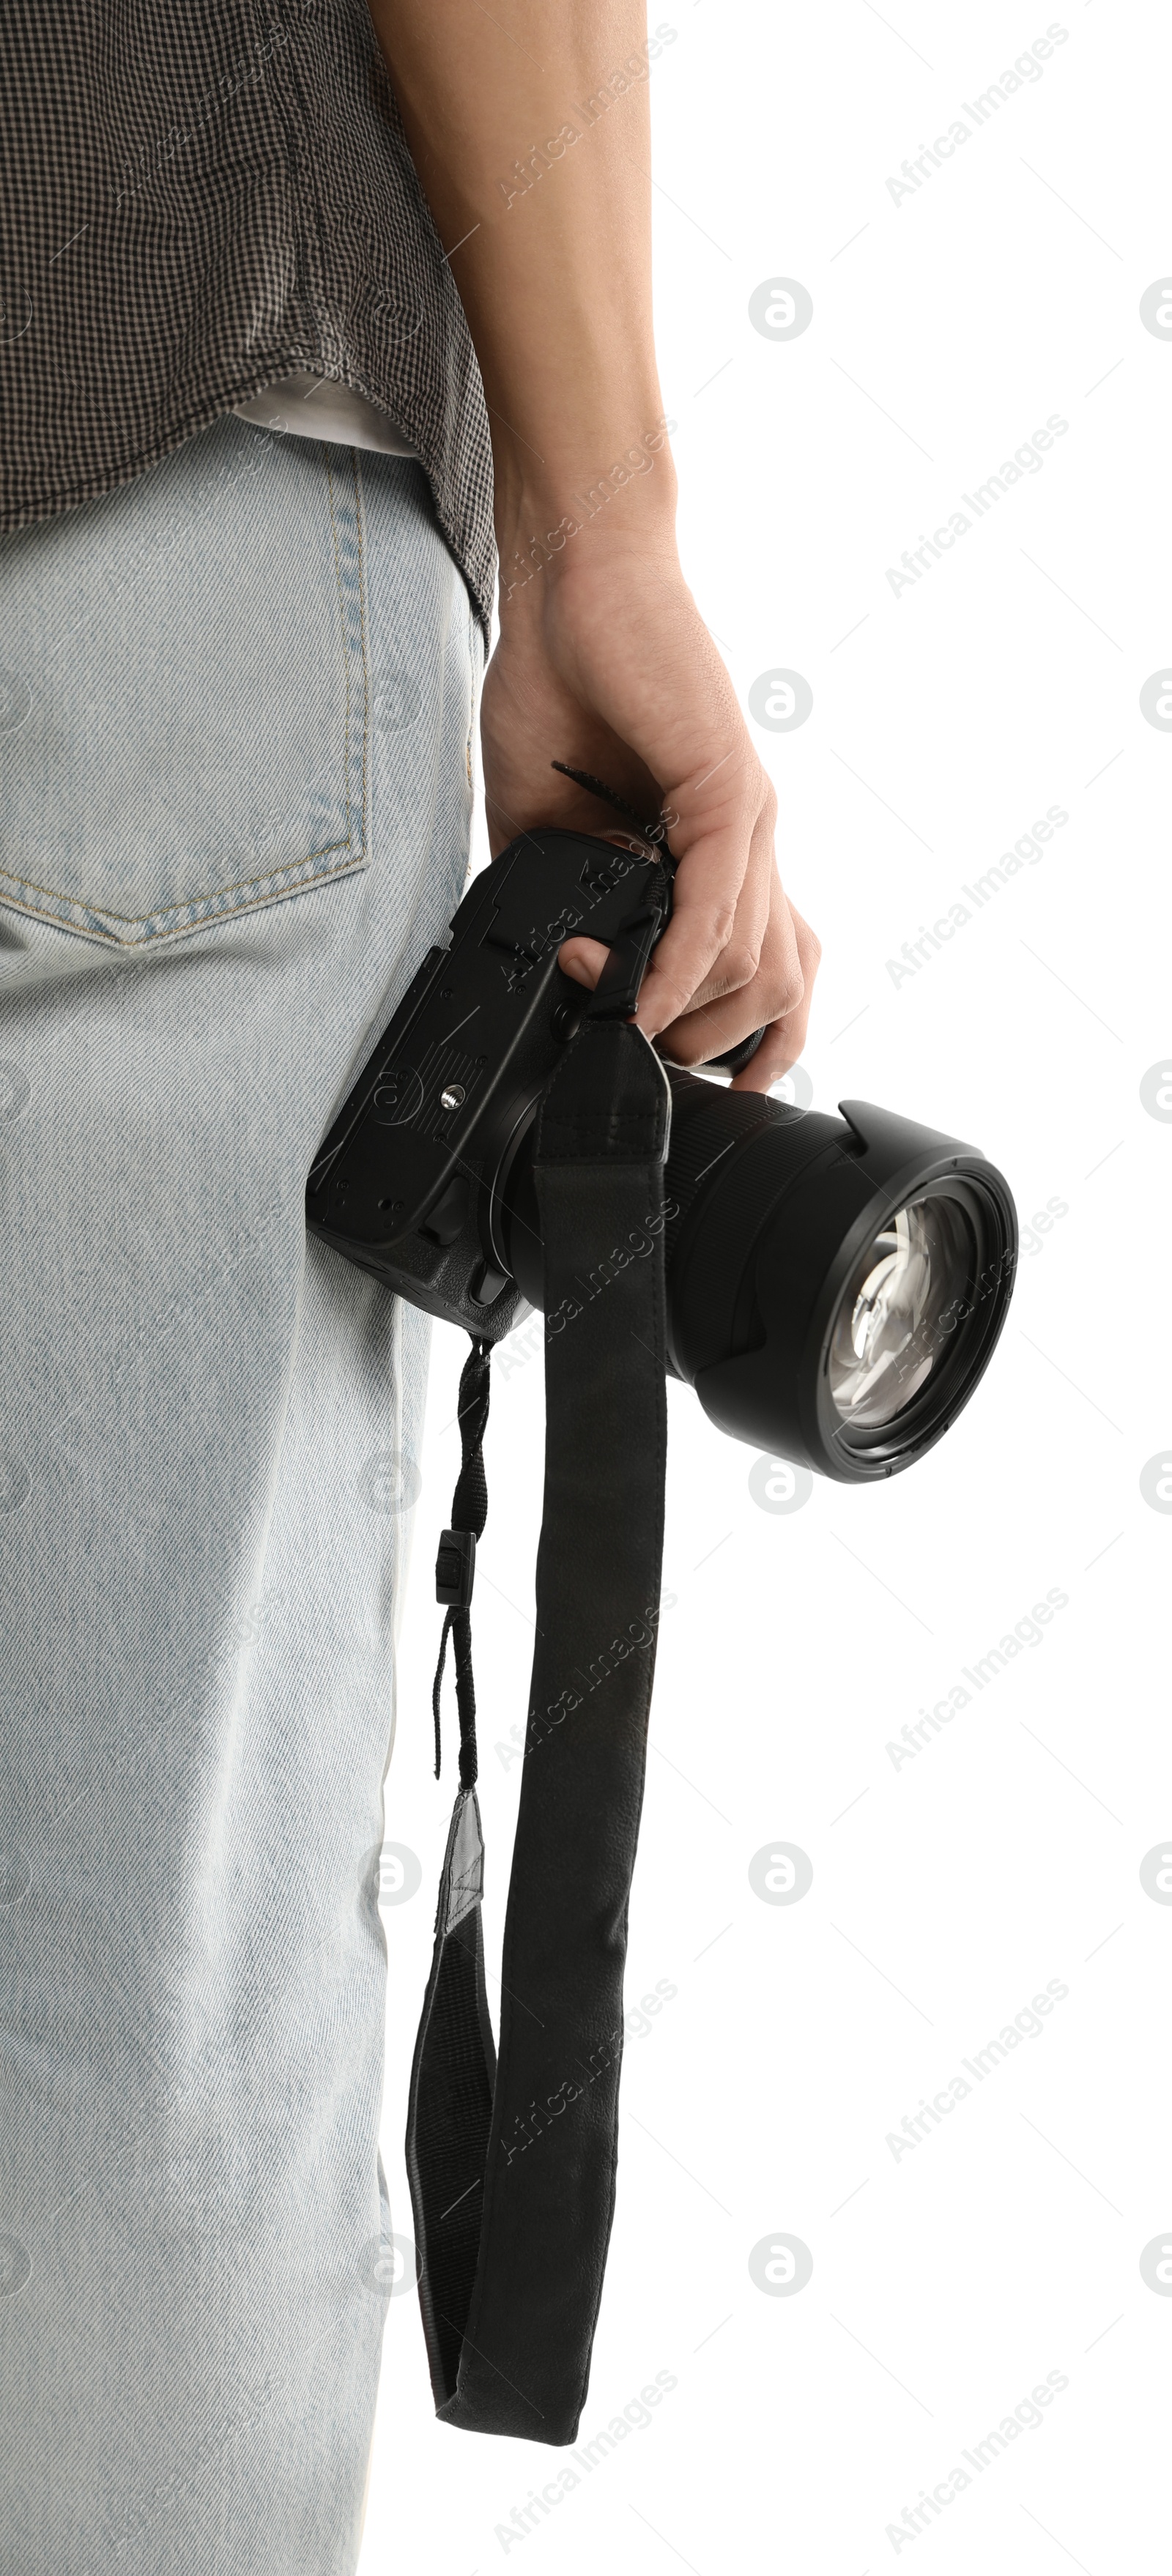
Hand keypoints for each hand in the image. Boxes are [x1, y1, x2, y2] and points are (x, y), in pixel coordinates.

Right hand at [479, 523, 820, 1092]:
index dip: (740, 1038)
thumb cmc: (560, 679)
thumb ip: (564, 895)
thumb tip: (554, 968)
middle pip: (778, 987)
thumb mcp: (545, 821)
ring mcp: (749, 819)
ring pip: (754, 963)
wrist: (569, 581)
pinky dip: (677, 967)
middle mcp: (749, 842)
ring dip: (678, 1013)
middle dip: (712, 1048)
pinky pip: (719, 908)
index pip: (767, 966)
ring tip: (607, 1011)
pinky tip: (634, 995)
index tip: (668, 1068)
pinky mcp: (730, 791)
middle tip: (638, 1054)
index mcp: (716, 851)